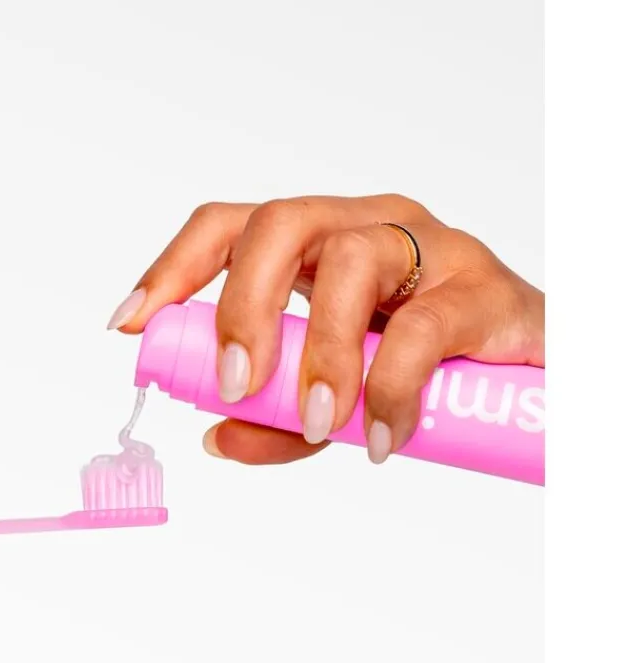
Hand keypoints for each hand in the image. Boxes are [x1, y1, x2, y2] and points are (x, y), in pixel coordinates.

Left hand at [108, 194, 543, 465]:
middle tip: (234, 384)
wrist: (533, 382)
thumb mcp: (334, 399)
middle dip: (240, 305)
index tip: (129, 324)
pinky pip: (422, 326)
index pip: (231, 228)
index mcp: (316, 246)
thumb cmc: (424, 373)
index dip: (173, 268)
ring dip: (319, 353)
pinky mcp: (481, 286)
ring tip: (318, 421)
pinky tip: (381, 437)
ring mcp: (425, 247)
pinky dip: (389, 388)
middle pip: (278, 226)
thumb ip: (276, 417)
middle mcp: (364, 227)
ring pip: (346, 264)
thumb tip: (218, 437)